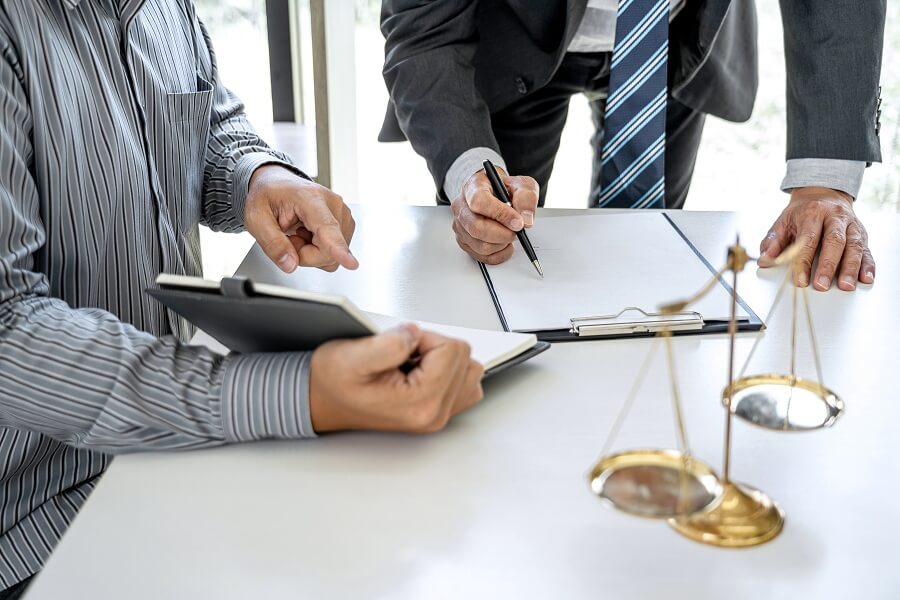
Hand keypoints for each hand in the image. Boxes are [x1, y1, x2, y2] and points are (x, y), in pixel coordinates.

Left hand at [245, 165, 358, 272]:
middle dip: (304, 255)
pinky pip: (333, 253)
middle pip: (326, 252)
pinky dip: (317, 250)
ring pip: (330, 256)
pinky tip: (308, 235)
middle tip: (289, 238)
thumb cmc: (269, 195)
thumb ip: (272, 243)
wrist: (277, 183)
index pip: (327, 228)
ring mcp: (342, 215)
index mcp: (310, 198)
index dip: (338, 249)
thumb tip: (290, 265)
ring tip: (298, 233)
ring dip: (311, 252)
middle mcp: (333, 205)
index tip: (351, 263)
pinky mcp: (346, 224)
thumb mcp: (256, 218)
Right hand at [309, 324, 483, 433]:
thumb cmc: (333, 382)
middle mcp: (434, 414)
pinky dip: (447, 371)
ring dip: (443, 359)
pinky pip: (465, 383)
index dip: (424, 337)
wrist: (319, 400)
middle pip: (464, 358)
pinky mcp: (438, 411)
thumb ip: (389, 344)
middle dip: (433, 347)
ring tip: (410, 364)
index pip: (452, 350)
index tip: (399, 346)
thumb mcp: (352, 356)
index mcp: (420, 403)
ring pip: (469, 370)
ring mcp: (438, 415)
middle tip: (401, 356)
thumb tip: (415, 334)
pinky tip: (421, 372)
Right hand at [450, 168, 538, 264]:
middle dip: (503, 234)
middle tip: (517, 230)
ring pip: (481, 245)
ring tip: (510, 233)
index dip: (501, 214)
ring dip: (502, 244)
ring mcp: (461, 225)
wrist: (494, 194)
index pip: (479, 202)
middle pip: (477, 228)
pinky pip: (483, 256)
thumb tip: (525, 219)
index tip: (518, 222)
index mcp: (473, 186)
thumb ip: (526, 197)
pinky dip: (499, 253)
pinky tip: (504, 242)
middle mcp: (462, 206)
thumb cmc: (504, 189)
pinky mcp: (464, 241)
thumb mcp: (521, 185)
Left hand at [759, 187, 874, 290]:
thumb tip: (764, 260)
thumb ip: (772, 241)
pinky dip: (867, 265)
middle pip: (834, 241)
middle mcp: (835, 217)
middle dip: (828, 265)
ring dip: (851, 267)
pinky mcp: (862, 234)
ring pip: (854, 246)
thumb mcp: (783, 222)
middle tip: (822, 285)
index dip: (803, 261)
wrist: (823, 193)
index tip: (799, 279)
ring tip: (846, 285)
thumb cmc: (801, 213)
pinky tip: (865, 278)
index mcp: (813, 212)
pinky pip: (867, 250)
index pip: (809, 239)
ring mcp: (851, 225)